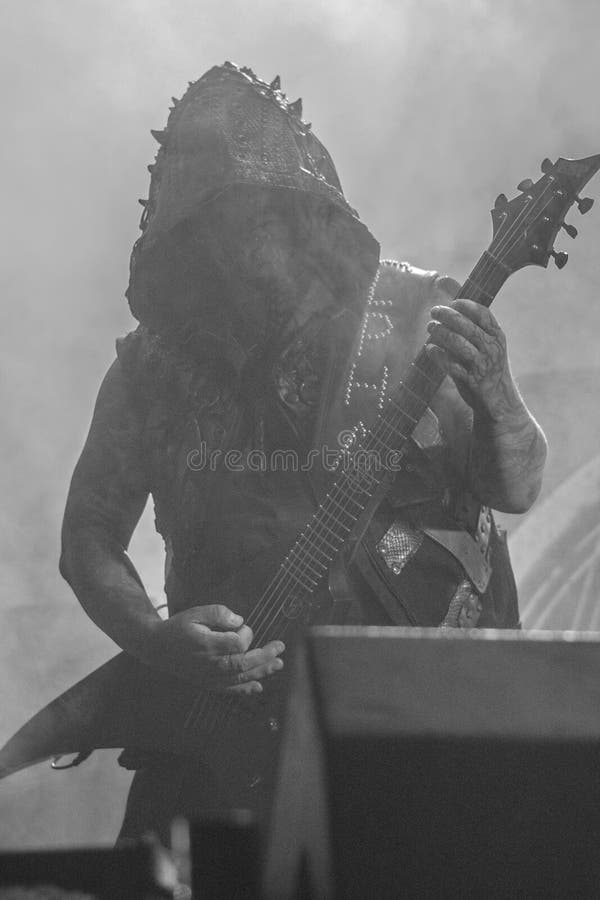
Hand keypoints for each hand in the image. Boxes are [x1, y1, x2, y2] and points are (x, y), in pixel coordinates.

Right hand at [148, 604, 284, 694]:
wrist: (157, 648)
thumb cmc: (178, 627)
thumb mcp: (196, 613)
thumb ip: (219, 613)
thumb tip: (239, 620)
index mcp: (208, 645)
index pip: (239, 644)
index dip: (246, 634)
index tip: (242, 626)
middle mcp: (211, 665)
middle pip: (245, 663)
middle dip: (265, 655)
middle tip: (280, 647)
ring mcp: (210, 677)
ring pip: (241, 677)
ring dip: (262, 671)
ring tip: (278, 664)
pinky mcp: (208, 684)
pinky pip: (230, 689)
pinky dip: (245, 689)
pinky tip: (259, 687)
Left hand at [425, 298, 522, 420]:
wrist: (500, 402)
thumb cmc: (489, 371)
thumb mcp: (489, 349)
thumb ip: (474, 333)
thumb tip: (450, 314)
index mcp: (498, 337)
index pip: (484, 314)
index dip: (467, 305)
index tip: (453, 303)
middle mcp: (492, 348)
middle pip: (467, 326)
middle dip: (448, 316)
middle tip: (434, 311)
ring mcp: (483, 364)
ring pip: (458, 342)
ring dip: (441, 333)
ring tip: (430, 327)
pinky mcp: (472, 380)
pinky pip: (452, 365)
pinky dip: (439, 355)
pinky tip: (430, 349)